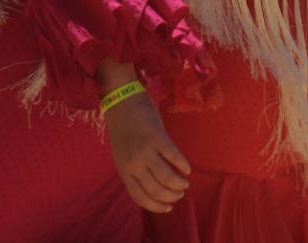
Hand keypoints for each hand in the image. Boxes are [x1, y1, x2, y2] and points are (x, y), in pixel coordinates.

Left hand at [103, 91, 190, 213]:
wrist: (121, 101)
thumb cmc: (123, 128)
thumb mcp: (122, 154)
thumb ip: (133, 171)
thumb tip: (153, 189)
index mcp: (123, 170)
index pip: (140, 197)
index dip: (156, 206)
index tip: (168, 207)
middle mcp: (133, 163)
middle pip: (157, 190)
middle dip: (172, 196)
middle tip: (180, 193)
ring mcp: (145, 151)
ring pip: (168, 178)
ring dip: (180, 184)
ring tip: (184, 182)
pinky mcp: (157, 137)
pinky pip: (175, 158)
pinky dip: (183, 166)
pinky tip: (187, 168)